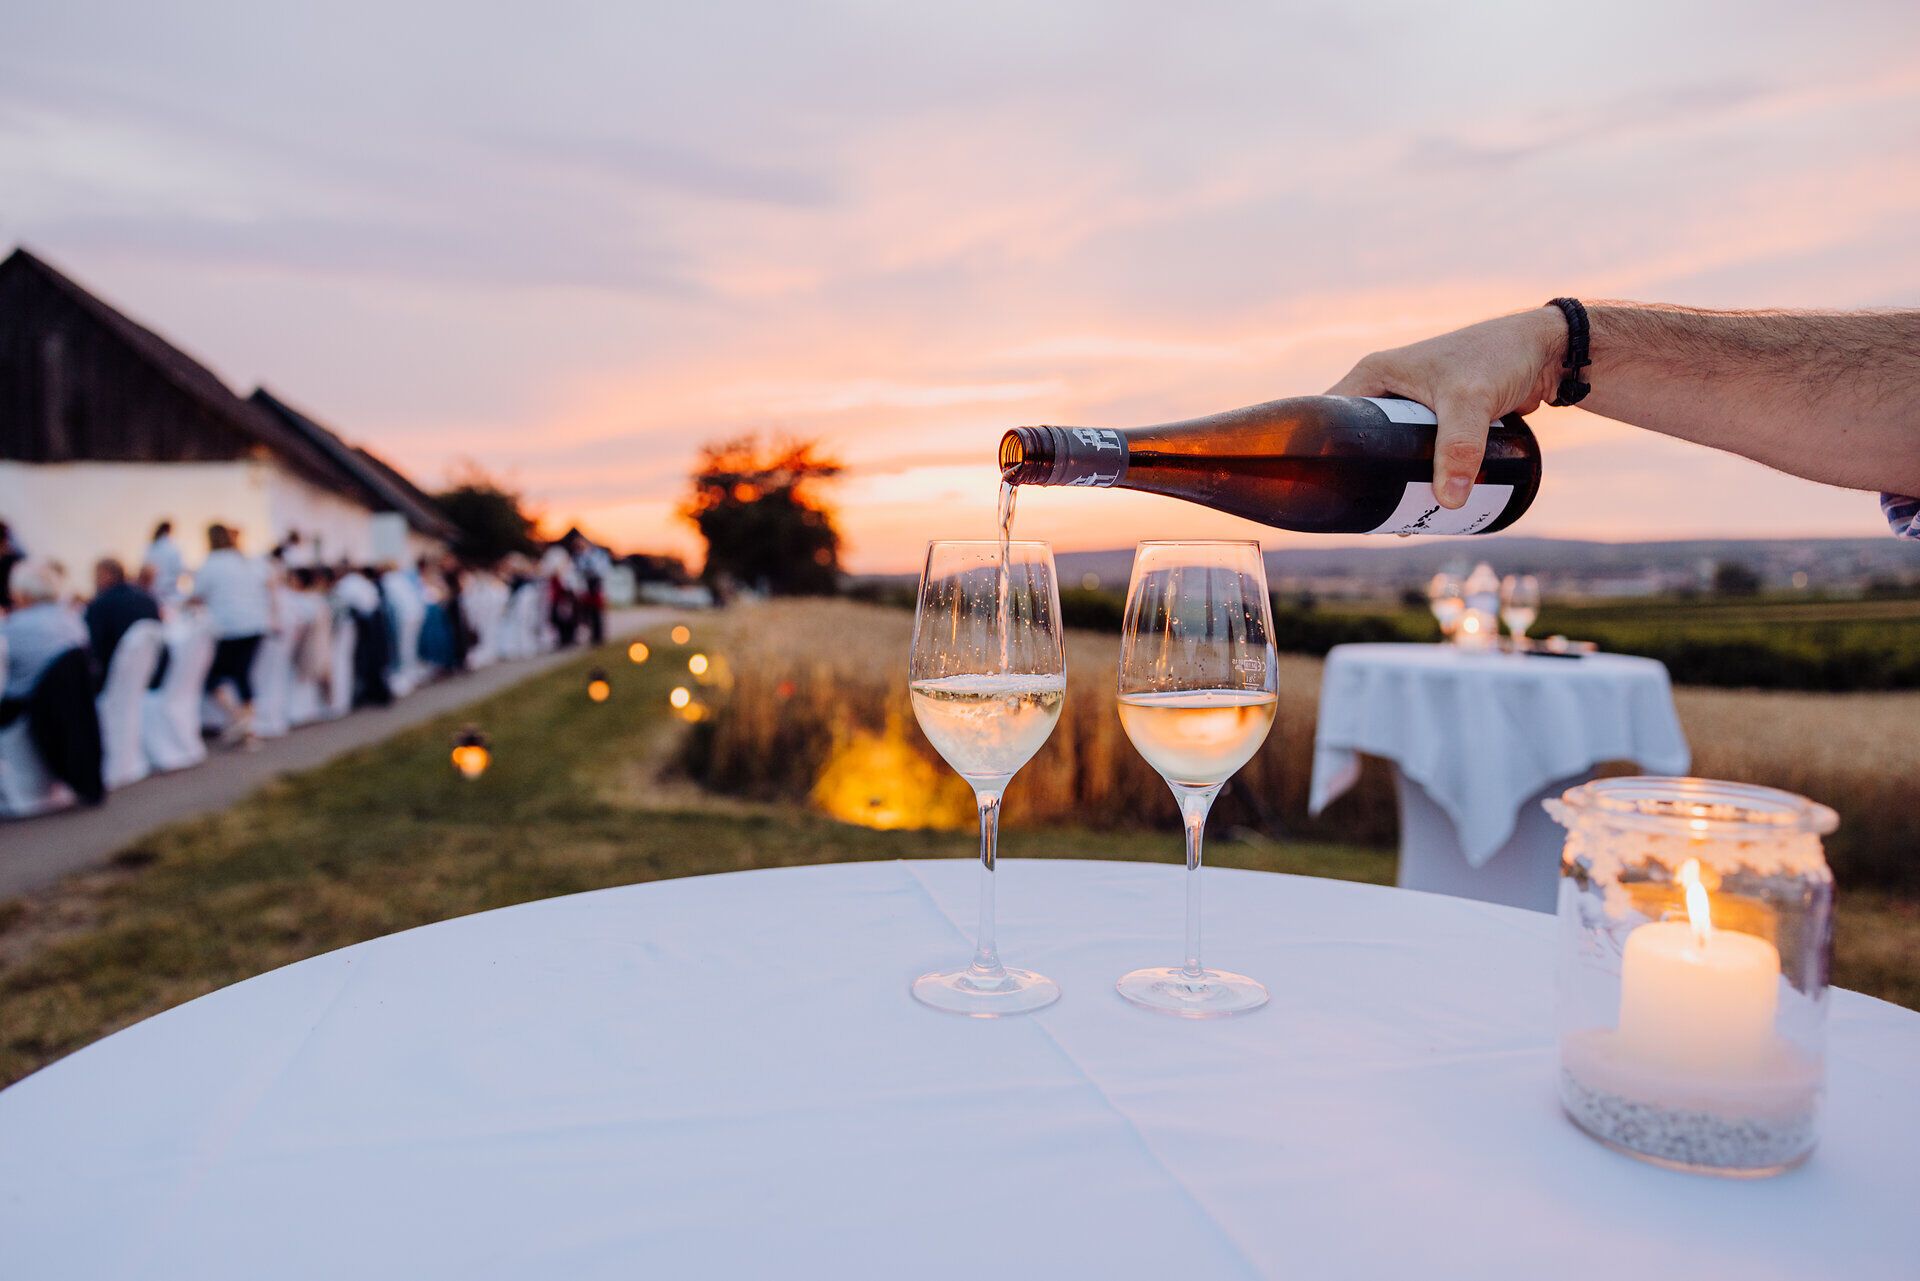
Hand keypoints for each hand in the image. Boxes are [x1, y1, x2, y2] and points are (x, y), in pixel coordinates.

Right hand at [1327, 308, 1566, 506]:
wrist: (1547, 351)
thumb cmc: (1500, 358)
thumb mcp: (1470, 402)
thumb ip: (1459, 448)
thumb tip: (1448, 503)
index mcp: (1373, 375)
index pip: (1328, 417)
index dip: (1321, 453)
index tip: (1327, 491)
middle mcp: (1385, 388)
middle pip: (1357, 443)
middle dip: (1362, 479)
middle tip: (1367, 517)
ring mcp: (1410, 405)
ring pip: (1387, 452)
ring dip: (1390, 483)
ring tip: (1397, 520)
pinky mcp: (1435, 420)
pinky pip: (1413, 454)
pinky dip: (1414, 477)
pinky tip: (1419, 504)